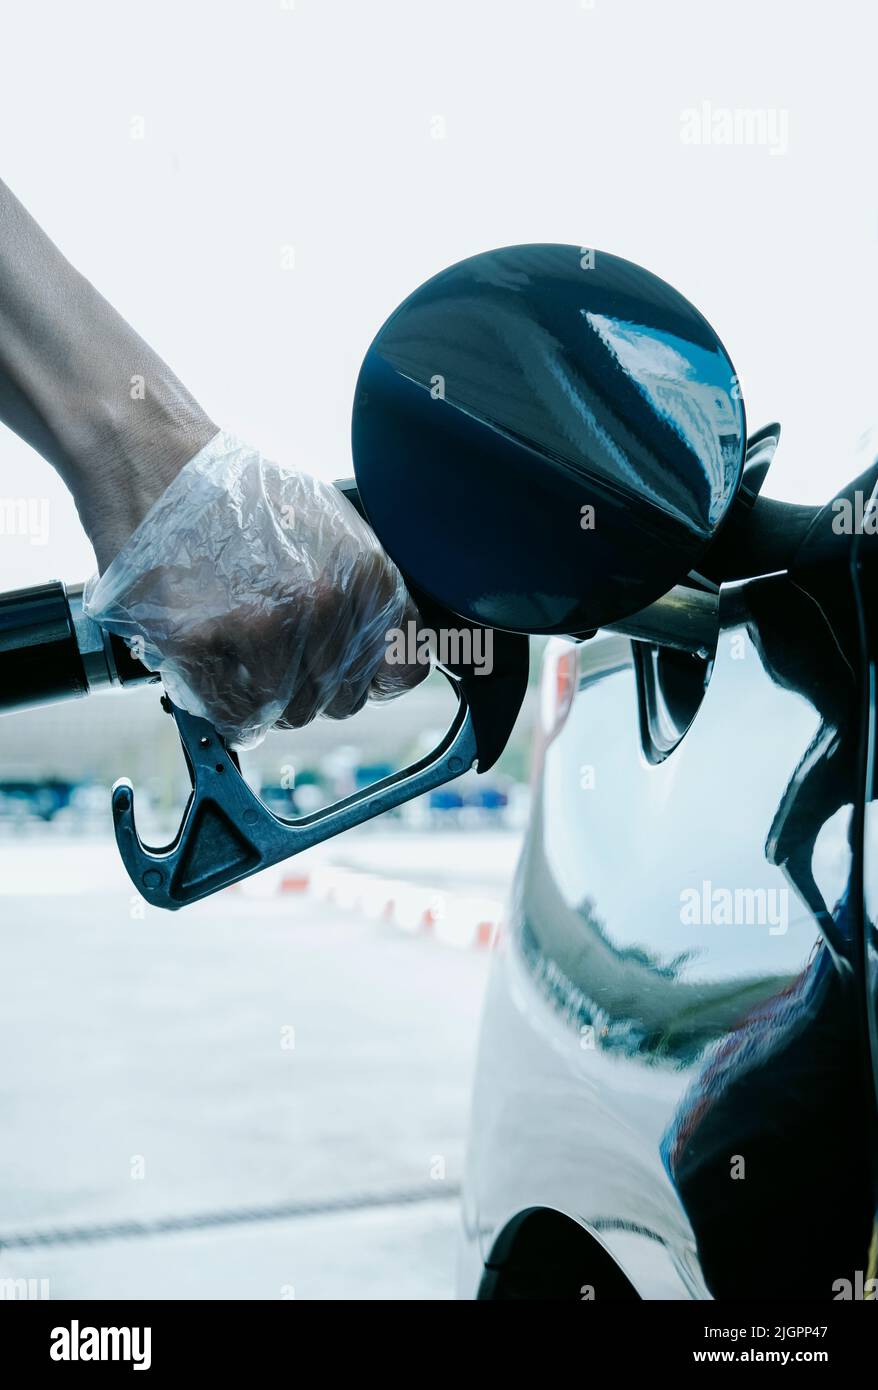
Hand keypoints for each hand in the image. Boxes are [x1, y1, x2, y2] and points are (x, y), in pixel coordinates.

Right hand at [85, 433, 426, 745]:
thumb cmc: (240, 495)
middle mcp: (324, 603)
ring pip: (287, 714)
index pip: (402, 671)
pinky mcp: (200, 642)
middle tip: (275, 651)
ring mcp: (261, 625)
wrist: (154, 459)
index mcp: (366, 574)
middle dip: (312, 686)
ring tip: (239, 650)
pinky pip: (233, 716)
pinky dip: (223, 704)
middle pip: (341, 701)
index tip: (347, 673)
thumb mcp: (332, 528)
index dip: (371, 678)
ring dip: (264, 697)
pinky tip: (213, 663)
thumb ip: (368, 594)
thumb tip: (395, 656)